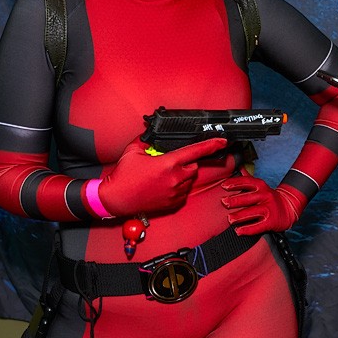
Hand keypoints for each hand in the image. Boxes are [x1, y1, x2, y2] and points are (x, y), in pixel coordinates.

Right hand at [98, 136, 228, 216]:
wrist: (115, 199)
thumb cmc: (123, 176)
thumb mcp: (133, 151)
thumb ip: (146, 140)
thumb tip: (151, 134)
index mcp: (168, 163)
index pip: (195, 151)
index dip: (211, 144)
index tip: (222, 141)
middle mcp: (175, 178)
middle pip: (193, 166)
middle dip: (187, 163)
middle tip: (171, 163)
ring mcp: (175, 192)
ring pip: (189, 180)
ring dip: (183, 176)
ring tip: (164, 176)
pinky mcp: (172, 204)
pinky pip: (183, 193)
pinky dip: (178, 188)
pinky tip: (163, 186)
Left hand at [221, 170, 303, 233]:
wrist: (289, 207)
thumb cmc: (269, 198)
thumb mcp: (261, 186)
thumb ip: (249, 178)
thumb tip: (239, 167)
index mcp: (261, 186)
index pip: (247, 182)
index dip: (235, 183)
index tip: (224, 185)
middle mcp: (265, 196)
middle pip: (249, 197)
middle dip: (235, 200)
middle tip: (223, 202)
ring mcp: (269, 209)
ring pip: (253, 212)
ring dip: (240, 216)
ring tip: (230, 219)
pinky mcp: (271, 221)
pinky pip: (258, 226)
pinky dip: (248, 229)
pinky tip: (238, 231)